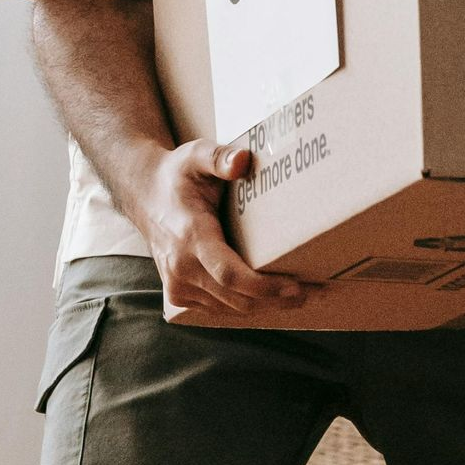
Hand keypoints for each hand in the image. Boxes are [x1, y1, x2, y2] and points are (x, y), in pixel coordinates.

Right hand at [136, 141, 314, 315]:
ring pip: (232, 308)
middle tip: (320, 292)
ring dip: (270, 306)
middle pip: (237, 298)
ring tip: (308, 296)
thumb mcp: (195, 155)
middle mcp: (181, 267)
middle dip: (280, 299)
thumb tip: (242, 160)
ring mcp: (178, 285)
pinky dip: (250, 305)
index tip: (297, 286)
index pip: (229, 274)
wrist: (144, 196)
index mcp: (189, 236)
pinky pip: (221, 308)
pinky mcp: (180, 294)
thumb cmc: (176, 175)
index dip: (265, 286)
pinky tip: (276, 298)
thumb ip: (218, 156)